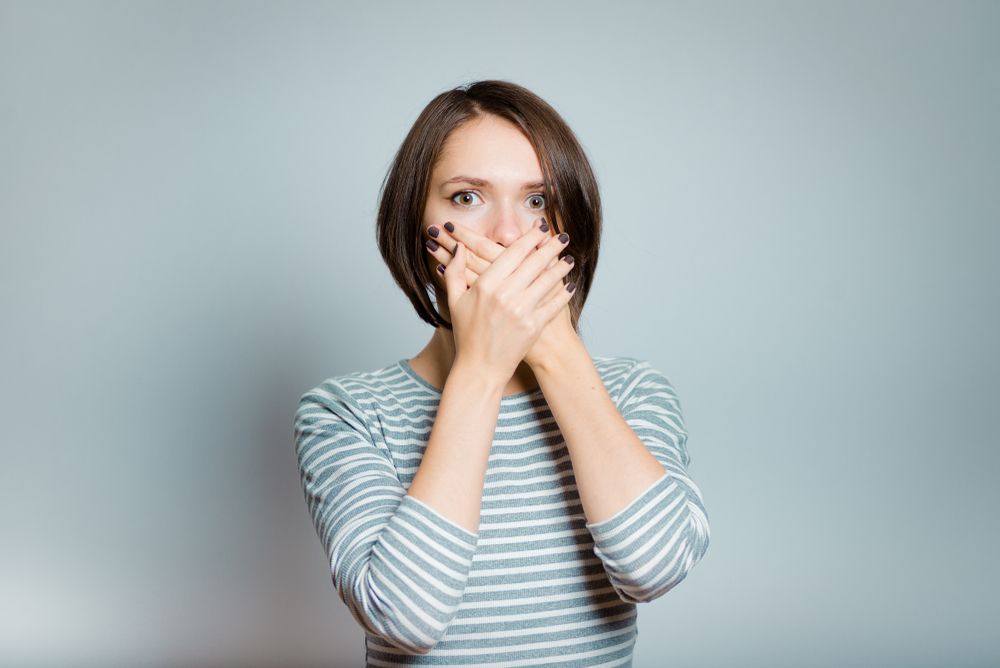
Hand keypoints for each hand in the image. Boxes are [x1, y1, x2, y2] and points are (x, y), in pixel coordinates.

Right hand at [425, 218, 579, 370]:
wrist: (480, 369)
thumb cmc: (467, 335)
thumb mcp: (455, 302)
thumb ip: (454, 272)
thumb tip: (458, 248)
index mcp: (484, 285)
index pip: (513, 253)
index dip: (530, 238)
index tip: (541, 228)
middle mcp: (504, 295)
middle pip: (534, 262)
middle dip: (551, 246)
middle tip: (562, 237)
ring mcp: (520, 311)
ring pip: (547, 280)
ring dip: (561, 266)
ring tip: (568, 258)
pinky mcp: (533, 326)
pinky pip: (553, 303)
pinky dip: (564, 293)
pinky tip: (569, 285)